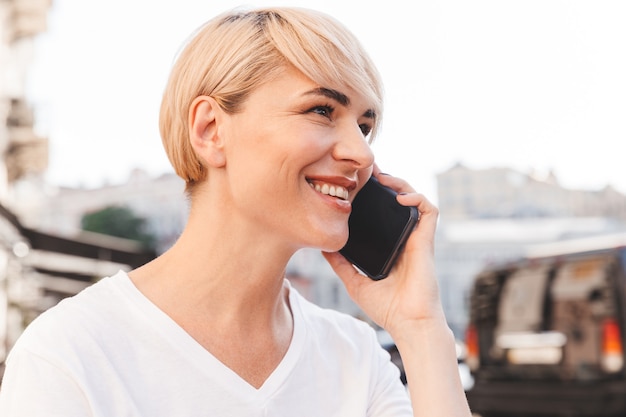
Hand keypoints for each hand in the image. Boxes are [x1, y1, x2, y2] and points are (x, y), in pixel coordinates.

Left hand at [322, 169, 443, 338]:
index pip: (383, 212)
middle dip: (385, 181)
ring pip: (414, 199)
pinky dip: (417, 198)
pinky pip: (429, 211)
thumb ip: (340, 264)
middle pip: (398, 200)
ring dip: (400, 183)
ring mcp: (416, 238)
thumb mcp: (354, 282)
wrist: (408, 323)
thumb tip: (322, 248)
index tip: (357, 182)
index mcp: (390, 244)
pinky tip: (400, 198)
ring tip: (382, 178)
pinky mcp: (426, 241)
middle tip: (367, 170)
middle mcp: (404, 237)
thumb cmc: (387, 308)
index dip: (374, 195)